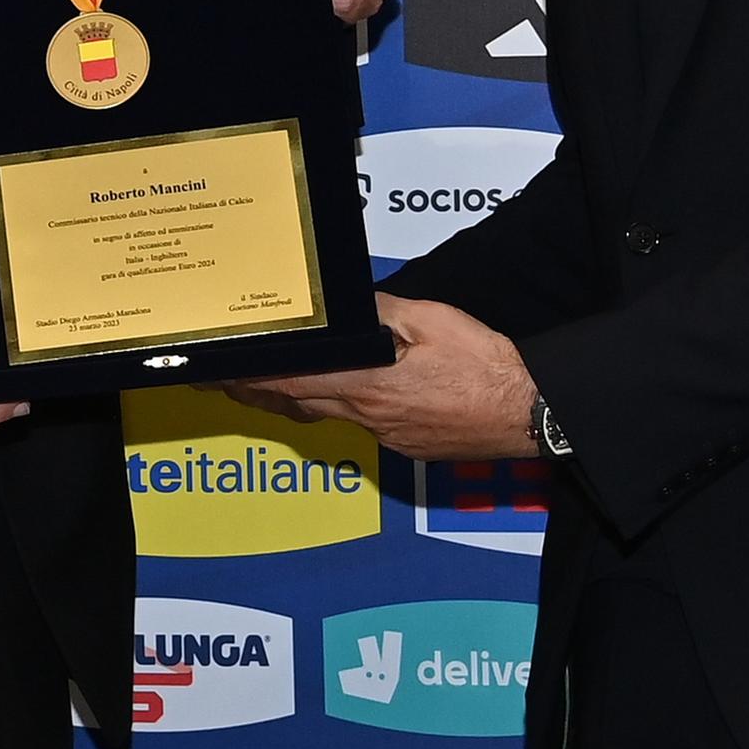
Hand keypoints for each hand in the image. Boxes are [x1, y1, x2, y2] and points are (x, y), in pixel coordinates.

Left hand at [228, 294, 534, 461]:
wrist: (530, 413)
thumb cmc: (485, 367)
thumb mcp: (432, 321)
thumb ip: (383, 312)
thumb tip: (348, 306)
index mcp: (366, 385)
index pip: (290, 383)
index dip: (248, 379)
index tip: (217, 373)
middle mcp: (367, 415)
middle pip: (296, 404)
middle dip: (256, 392)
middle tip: (224, 380)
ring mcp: (386, 435)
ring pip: (326, 416)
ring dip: (292, 401)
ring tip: (265, 386)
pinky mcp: (406, 443)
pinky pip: (358, 424)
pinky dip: (335, 409)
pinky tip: (338, 395)